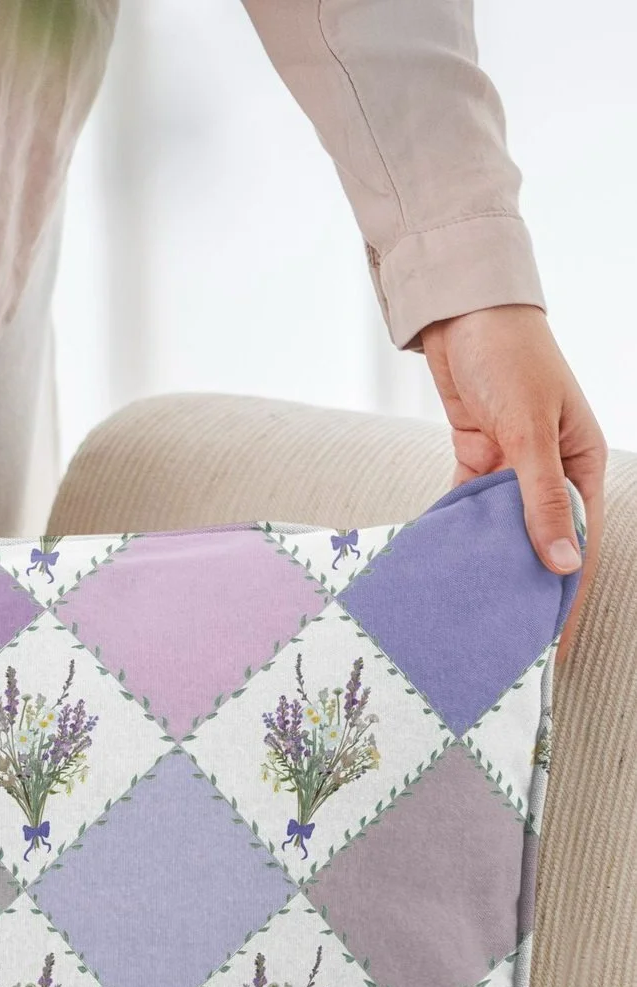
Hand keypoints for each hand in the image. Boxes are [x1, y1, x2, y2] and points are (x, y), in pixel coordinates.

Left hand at [421, 305, 605, 659]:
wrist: (463, 311)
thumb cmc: (512, 356)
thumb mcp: (530, 430)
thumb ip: (541, 499)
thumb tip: (562, 564)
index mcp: (582, 464)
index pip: (579, 543)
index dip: (565, 592)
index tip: (547, 641)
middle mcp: (550, 470)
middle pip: (538, 541)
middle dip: (521, 586)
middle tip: (497, 638)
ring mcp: (511, 467)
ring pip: (499, 529)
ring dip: (484, 562)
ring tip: (465, 611)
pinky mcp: (476, 459)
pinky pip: (467, 508)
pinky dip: (454, 531)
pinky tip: (439, 564)